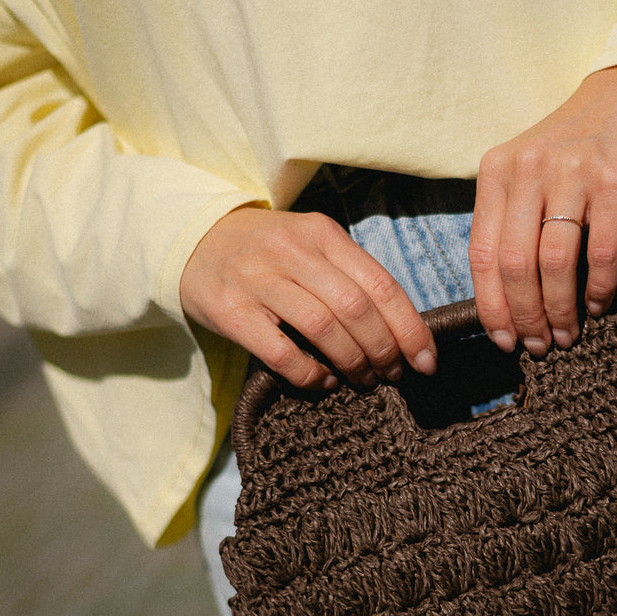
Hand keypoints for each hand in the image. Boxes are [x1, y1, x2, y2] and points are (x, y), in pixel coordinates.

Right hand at [179, 207, 436, 388]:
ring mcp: (258, 280)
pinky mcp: (230, 311)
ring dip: (352, 362)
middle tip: (391, 375)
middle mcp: (291, 251)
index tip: (426, 361)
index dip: (410, 328)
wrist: (190, 240)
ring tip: (362, 380)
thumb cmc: (265, 253)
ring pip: (324, 326)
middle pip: (356, 307)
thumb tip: (401, 330)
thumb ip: (349, 276)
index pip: (381, 284)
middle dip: (383, 350)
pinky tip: (321, 382)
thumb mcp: (309, 246)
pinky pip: (281, 351)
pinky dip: (309, 373)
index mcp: (321, 233)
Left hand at [469, 62, 616, 354]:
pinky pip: (602, 251)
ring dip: (560, 309)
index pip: (481, 254)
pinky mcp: (616, 181)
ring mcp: (572, 174)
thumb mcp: (531, 167)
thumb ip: (513, 216)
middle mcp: (528, 170)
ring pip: (554, 263)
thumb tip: (507, 294)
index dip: (491, 306)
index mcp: (497, 170)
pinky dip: (599, 288)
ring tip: (568, 333)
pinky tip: (599, 305)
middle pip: (514, 265)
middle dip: (525, 317)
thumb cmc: (580, 140)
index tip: (504, 338)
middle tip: (541, 345)